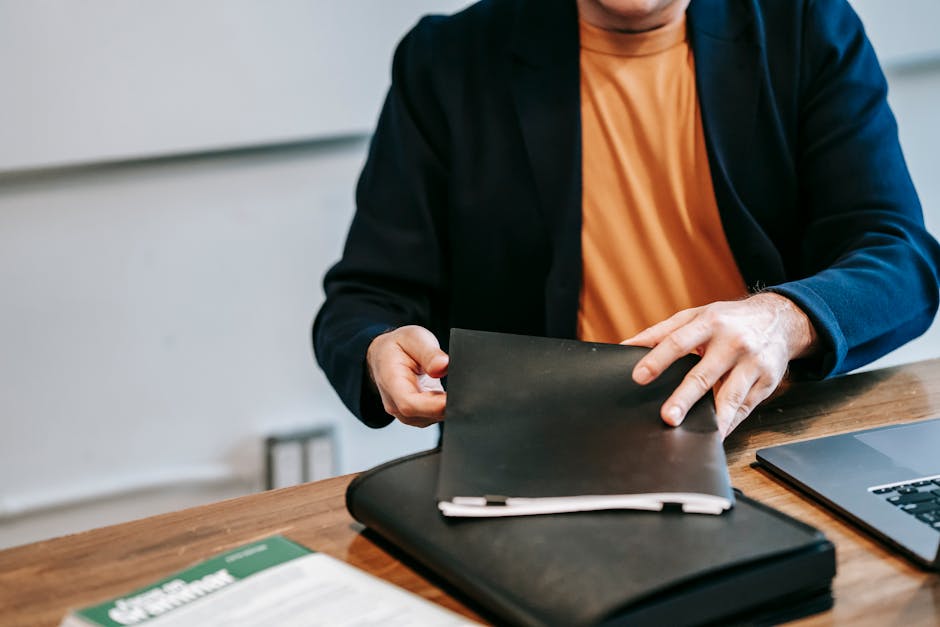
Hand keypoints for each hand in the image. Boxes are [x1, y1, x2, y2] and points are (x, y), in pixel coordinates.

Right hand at [366, 325, 448, 426]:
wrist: (385, 354)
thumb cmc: (398, 346)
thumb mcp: (414, 338)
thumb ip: (429, 353)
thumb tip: (443, 366)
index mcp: (391, 382)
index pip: (409, 404)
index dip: (434, 406)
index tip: (455, 398)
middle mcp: (394, 402)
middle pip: (422, 415)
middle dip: (446, 405)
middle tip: (464, 390)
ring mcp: (403, 412)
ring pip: (430, 419)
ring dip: (447, 407)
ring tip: (455, 387)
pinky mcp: (415, 415)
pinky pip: (432, 417)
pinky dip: (444, 408)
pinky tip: (448, 394)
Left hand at [622, 293, 816, 437]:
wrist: (780, 319)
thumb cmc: (729, 319)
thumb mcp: (696, 315)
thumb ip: (661, 332)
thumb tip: (626, 347)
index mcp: (710, 323)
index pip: (678, 342)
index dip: (657, 360)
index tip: (639, 376)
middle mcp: (733, 343)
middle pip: (704, 374)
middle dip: (685, 397)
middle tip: (668, 417)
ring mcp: (752, 364)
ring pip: (730, 396)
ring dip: (713, 418)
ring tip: (698, 435)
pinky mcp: (767, 382)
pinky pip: (745, 408)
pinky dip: (730, 423)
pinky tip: (716, 434)